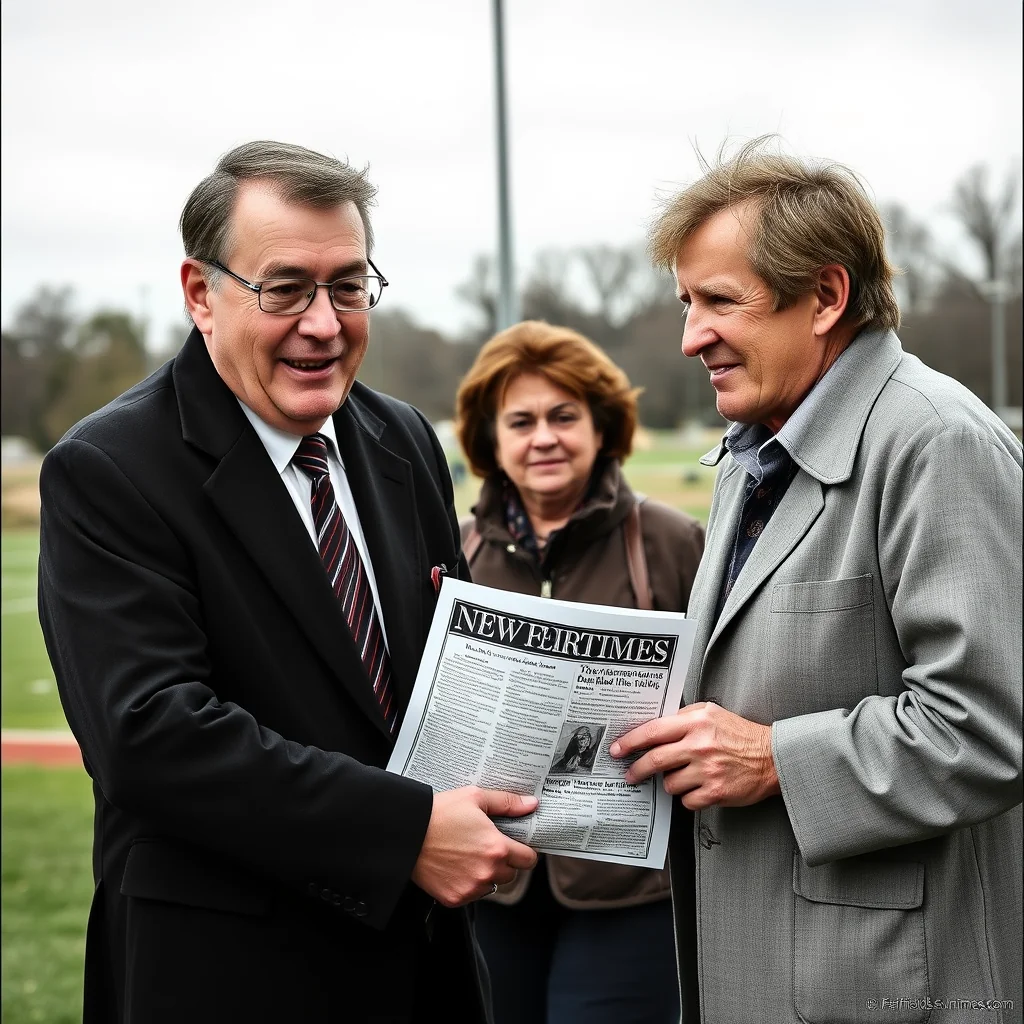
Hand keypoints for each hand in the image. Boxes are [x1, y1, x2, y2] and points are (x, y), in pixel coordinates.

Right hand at [411, 787, 538, 906]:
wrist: (407, 834)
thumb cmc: (439, 813)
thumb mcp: (474, 797)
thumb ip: (507, 803)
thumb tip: (531, 805)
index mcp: (497, 848)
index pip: (529, 859)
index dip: (524, 850)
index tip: (515, 844)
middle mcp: (487, 872)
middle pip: (511, 873)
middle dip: (504, 861)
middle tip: (487, 846)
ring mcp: (471, 888)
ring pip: (492, 885)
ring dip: (487, 874)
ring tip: (469, 855)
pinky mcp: (455, 898)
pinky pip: (472, 895)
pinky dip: (469, 884)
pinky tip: (456, 867)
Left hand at [610, 702, 779, 809]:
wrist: (772, 757)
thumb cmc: (739, 734)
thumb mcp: (711, 713)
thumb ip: (682, 717)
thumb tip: (652, 729)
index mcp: (696, 722)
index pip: (653, 731)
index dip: (630, 741)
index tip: (616, 749)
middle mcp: (700, 745)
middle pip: (655, 760)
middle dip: (637, 770)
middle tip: (629, 775)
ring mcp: (708, 770)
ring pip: (669, 784)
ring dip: (672, 783)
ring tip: (686, 776)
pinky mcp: (716, 792)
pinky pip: (687, 801)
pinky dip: (689, 797)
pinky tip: (699, 788)